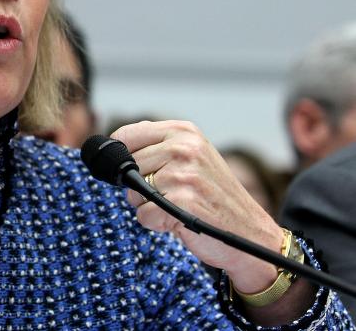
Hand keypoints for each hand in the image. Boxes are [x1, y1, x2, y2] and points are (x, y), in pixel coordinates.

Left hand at [115, 120, 281, 292]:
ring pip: (133, 192)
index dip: (121, 157)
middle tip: (168, 194)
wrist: (250, 232)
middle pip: (128, 166)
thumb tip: (113, 145)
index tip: (133, 170)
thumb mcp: (192, 157)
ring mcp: (183, 174)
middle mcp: (184, 147)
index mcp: (183, 131)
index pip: (126, 135)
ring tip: (176, 206)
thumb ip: (157, 146)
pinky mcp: (182, 201)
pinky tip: (178, 220)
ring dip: (148, 206)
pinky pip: (143, 215)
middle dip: (138, 185)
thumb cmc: (213, 195)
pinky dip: (156, 224)